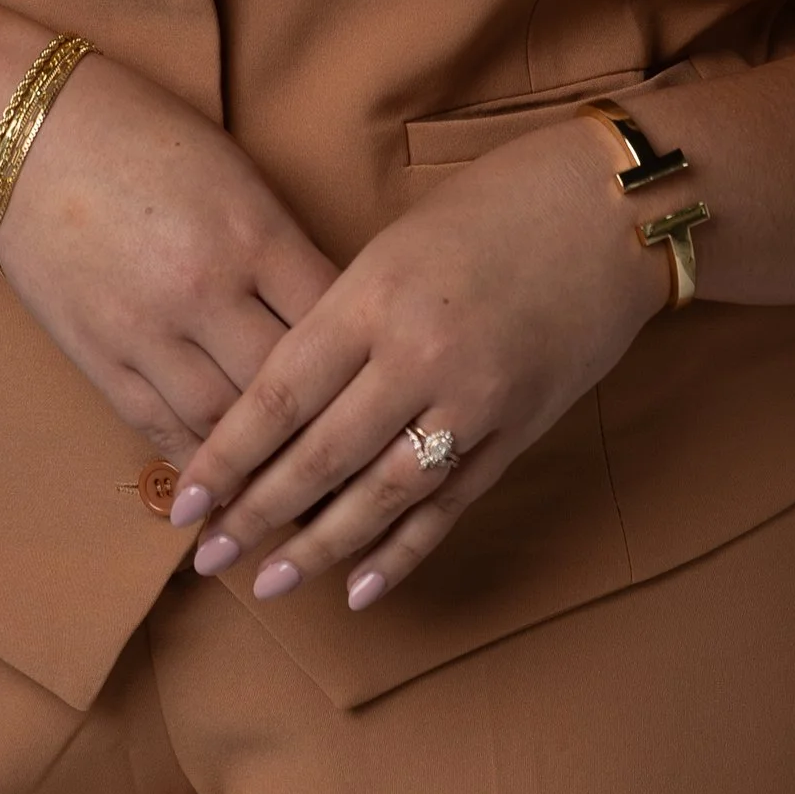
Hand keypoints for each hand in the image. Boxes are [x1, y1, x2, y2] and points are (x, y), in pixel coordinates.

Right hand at [0, 53, 338, 456]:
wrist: (25, 136)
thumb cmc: (142, 135)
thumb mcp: (234, 173)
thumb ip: (281, 245)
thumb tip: (333, 314)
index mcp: (251, 234)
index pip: (333, 321)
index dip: (368, 361)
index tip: (388, 388)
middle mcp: (203, 292)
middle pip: (288, 389)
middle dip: (327, 429)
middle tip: (365, 460)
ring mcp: (146, 332)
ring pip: (226, 426)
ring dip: (266, 466)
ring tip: (306, 493)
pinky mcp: (98, 358)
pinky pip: (161, 429)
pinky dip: (201, 463)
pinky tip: (230, 485)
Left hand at [165, 119, 665, 609]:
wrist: (609, 208)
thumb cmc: (492, 206)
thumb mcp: (394, 243)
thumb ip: (342, 316)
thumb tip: (280, 398)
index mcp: (374, 296)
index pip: (280, 396)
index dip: (227, 457)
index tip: (185, 502)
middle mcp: (419, 355)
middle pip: (321, 456)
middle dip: (257, 514)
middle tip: (208, 557)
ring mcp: (475, 399)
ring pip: (382, 494)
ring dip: (321, 547)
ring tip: (270, 583)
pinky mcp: (519, 429)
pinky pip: (451, 504)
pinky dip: (404, 550)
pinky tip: (362, 587)